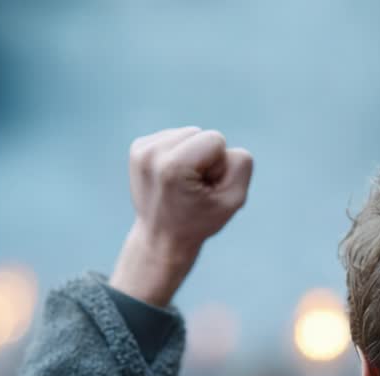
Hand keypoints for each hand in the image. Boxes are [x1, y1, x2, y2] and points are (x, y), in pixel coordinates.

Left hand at [109, 127, 253, 306]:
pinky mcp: (138, 148)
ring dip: (191, 156)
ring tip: (181, 184)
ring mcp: (141, 150)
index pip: (216, 139)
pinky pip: (174, 137)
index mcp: (173, 166)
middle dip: (204, 159)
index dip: (218, 166)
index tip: (203, 190)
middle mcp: (151, 153)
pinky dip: (178, 155)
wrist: (162, 238)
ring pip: (187, 133)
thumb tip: (222, 143)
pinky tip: (171, 177)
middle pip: (200, 133)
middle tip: (192, 188)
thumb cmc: (199, 221)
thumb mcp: (233, 200)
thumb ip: (241, 164)